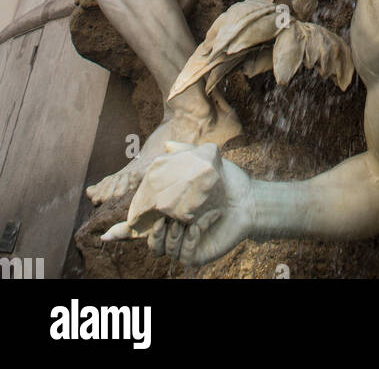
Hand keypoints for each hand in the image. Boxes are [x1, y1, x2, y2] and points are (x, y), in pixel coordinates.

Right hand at [103, 142, 254, 266]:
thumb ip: (184, 154)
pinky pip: (184, 252)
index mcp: (168, 212)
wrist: (248, 198)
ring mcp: (182, 245)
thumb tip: (166, 147)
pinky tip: (210, 218)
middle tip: (165, 216)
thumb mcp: (203, 162)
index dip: (122, 231)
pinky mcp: (194, 256)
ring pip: (161, 248)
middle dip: (153, 228)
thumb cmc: (226, 181)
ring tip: (190, 217)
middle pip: (147, 239)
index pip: (139, 225)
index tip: (106, 236)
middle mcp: (172, 231)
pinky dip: (195, 233)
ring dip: (173, 231)